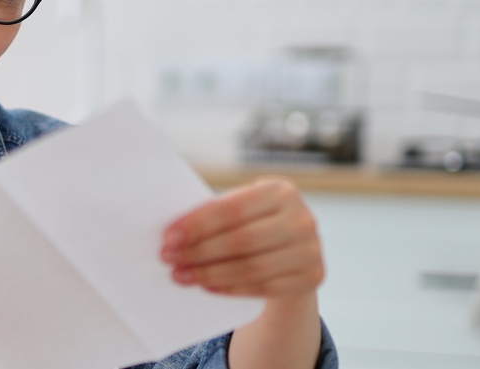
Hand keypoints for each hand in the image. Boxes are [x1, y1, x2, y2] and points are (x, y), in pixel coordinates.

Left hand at [160, 178, 324, 299]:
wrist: (293, 252)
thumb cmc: (254, 224)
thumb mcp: (242, 210)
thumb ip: (215, 215)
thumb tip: (173, 235)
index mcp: (280, 190)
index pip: (231, 209)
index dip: (197, 225)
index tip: (168, 238)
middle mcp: (302, 218)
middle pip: (240, 240)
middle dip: (199, 251)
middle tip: (169, 260)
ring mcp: (311, 249)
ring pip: (250, 267)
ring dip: (209, 274)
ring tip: (181, 276)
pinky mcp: (311, 276)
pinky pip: (262, 287)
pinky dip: (230, 288)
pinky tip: (206, 286)